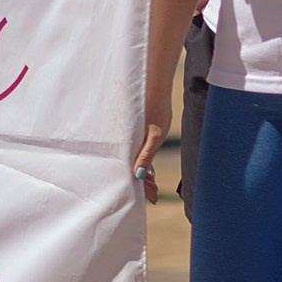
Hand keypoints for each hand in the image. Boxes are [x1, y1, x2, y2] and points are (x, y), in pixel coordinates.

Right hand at [132, 83, 171, 204]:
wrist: (154, 85)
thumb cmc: (156, 107)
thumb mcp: (155, 134)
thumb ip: (146, 155)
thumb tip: (137, 176)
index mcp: (128, 144)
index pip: (131, 172)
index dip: (142, 186)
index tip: (153, 196)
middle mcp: (125, 142)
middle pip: (129, 168)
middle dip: (141, 183)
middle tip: (155, 194)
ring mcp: (129, 137)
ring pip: (131, 161)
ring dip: (140, 173)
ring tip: (152, 182)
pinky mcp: (132, 132)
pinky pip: (132, 152)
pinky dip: (139, 161)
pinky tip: (146, 167)